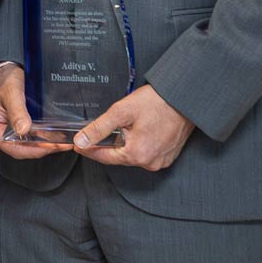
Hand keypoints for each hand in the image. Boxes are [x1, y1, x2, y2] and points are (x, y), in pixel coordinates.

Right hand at [0, 65, 68, 159]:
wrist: (4, 68)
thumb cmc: (3, 78)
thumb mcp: (11, 92)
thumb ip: (17, 111)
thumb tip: (23, 129)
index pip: (16, 149)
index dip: (37, 149)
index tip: (53, 145)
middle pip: (23, 149)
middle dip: (44, 147)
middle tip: (63, 144)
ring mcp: (7, 130)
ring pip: (28, 144)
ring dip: (45, 143)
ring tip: (62, 140)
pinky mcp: (16, 125)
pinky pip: (29, 136)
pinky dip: (42, 136)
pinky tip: (54, 134)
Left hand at [72, 85, 195, 171]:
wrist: (183, 99)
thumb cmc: (157, 102)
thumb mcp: (121, 112)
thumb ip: (99, 128)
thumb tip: (81, 140)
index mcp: (137, 154)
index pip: (104, 157)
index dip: (89, 150)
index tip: (78, 145)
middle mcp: (150, 163)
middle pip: (119, 156)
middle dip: (111, 143)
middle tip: (108, 126)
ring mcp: (160, 161)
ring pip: (133, 155)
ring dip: (126, 143)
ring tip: (129, 125)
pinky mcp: (168, 157)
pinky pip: (147, 154)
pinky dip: (140, 144)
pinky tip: (141, 130)